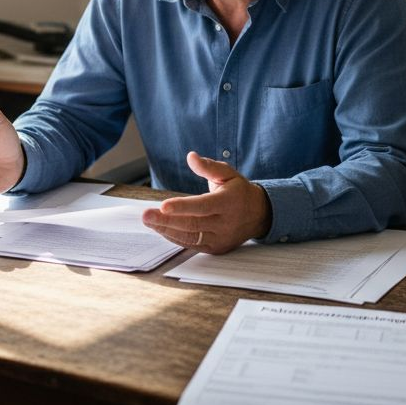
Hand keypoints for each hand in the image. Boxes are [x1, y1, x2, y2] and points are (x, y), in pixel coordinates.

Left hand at [141, 152, 271, 253]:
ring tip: (148, 221)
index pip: (204, 206)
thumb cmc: (238, 191)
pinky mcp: (215, 248)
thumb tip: (191, 157)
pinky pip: (192, 244)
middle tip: (146, 215)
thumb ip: (209, 166)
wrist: (259, 215)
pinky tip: (160, 228)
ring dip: (166, 230)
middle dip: (166, 220)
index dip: (183, 207)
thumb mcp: (228, 173)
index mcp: (229, 203)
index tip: (163, 205)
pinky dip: (174, 237)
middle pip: (193, 224)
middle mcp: (225, 223)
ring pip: (190, 237)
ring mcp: (221, 238)